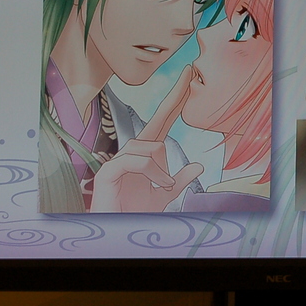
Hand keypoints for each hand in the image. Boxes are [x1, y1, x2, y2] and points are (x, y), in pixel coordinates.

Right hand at [90, 65, 204, 211]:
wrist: (115, 233)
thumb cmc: (134, 212)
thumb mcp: (164, 197)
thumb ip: (179, 181)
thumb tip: (198, 165)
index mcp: (146, 155)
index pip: (163, 122)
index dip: (175, 101)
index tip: (188, 78)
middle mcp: (132, 153)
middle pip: (156, 122)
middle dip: (174, 98)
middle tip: (189, 73)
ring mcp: (118, 161)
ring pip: (148, 146)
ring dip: (162, 169)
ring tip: (164, 186)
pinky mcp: (108, 173)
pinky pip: (134, 160)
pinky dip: (150, 171)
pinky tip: (159, 184)